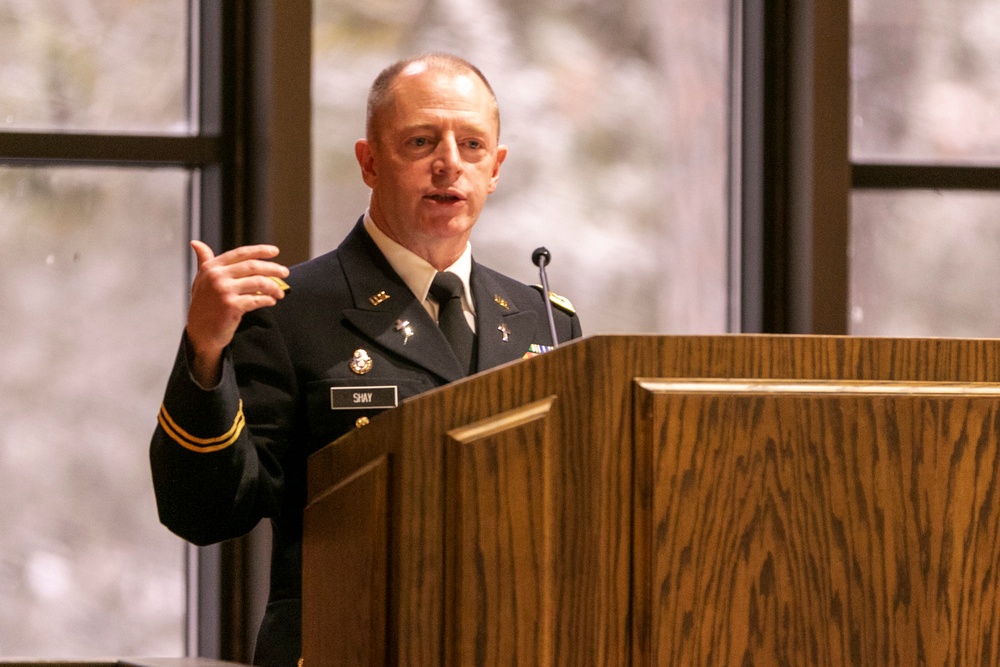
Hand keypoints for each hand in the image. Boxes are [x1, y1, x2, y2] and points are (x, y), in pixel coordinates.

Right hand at [185, 240, 289, 386]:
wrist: (200, 333)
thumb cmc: (203, 305)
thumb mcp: (201, 280)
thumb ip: (204, 261)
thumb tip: (196, 243)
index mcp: (211, 267)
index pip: (241, 253)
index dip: (260, 251)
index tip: (276, 251)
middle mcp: (217, 276)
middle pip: (253, 266)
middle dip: (273, 268)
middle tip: (286, 272)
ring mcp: (224, 291)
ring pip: (258, 282)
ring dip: (273, 287)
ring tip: (280, 293)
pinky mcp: (231, 306)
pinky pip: (257, 300)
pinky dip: (267, 300)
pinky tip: (272, 301)